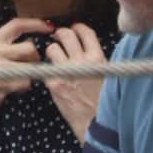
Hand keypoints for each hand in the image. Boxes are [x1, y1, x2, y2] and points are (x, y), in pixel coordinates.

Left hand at [44, 22, 107, 141]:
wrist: (95, 125)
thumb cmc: (103, 103)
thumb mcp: (106, 76)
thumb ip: (95, 60)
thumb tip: (84, 47)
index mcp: (98, 59)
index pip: (85, 32)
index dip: (77, 28)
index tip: (74, 29)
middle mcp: (82, 62)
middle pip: (66, 34)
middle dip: (61, 34)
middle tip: (60, 38)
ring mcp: (66, 71)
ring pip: (52, 48)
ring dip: (52, 49)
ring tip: (55, 56)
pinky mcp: (54, 82)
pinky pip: (46, 66)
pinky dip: (47, 67)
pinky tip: (50, 71)